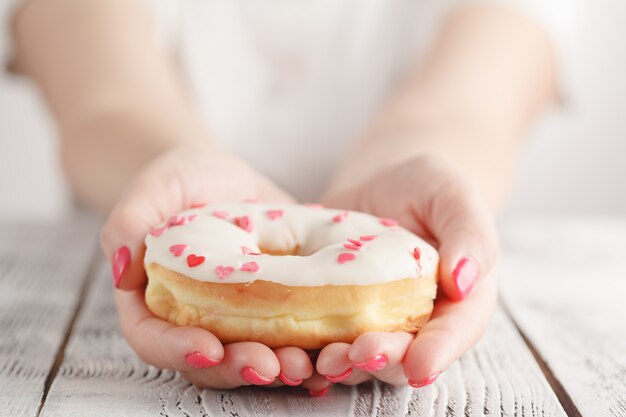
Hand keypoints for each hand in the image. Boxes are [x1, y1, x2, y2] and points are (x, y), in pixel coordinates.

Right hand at [100, 144, 313, 388]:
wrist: (220, 178)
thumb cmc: (178, 182)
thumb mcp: (150, 190)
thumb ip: (127, 224)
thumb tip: (124, 270)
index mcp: (155, 301)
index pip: (155, 340)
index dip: (178, 351)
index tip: (207, 349)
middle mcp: (195, 319)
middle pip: (209, 361)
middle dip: (239, 367)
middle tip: (271, 365)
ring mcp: (237, 317)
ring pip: (253, 355)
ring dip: (279, 367)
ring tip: (306, 365)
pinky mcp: (275, 306)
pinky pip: (291, 334)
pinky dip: (311, 347)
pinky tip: (334, 349)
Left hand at [313, 154, 498, 389]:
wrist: (383, 184)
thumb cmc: (428, 189)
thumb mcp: (455, 199)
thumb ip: (469, 235)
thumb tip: (464, 281)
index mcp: (458, 301)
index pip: (455, 333)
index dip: (439, 352)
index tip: (421, 365)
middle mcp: (417, 322)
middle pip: (405, 355)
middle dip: (383, 360)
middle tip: (360, 354)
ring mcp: (373, 322)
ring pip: (360, 357)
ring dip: (343, 364)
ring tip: (323, 359)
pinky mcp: (335, 313)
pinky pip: (322, 338)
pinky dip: (307, 350)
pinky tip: (290, 352)